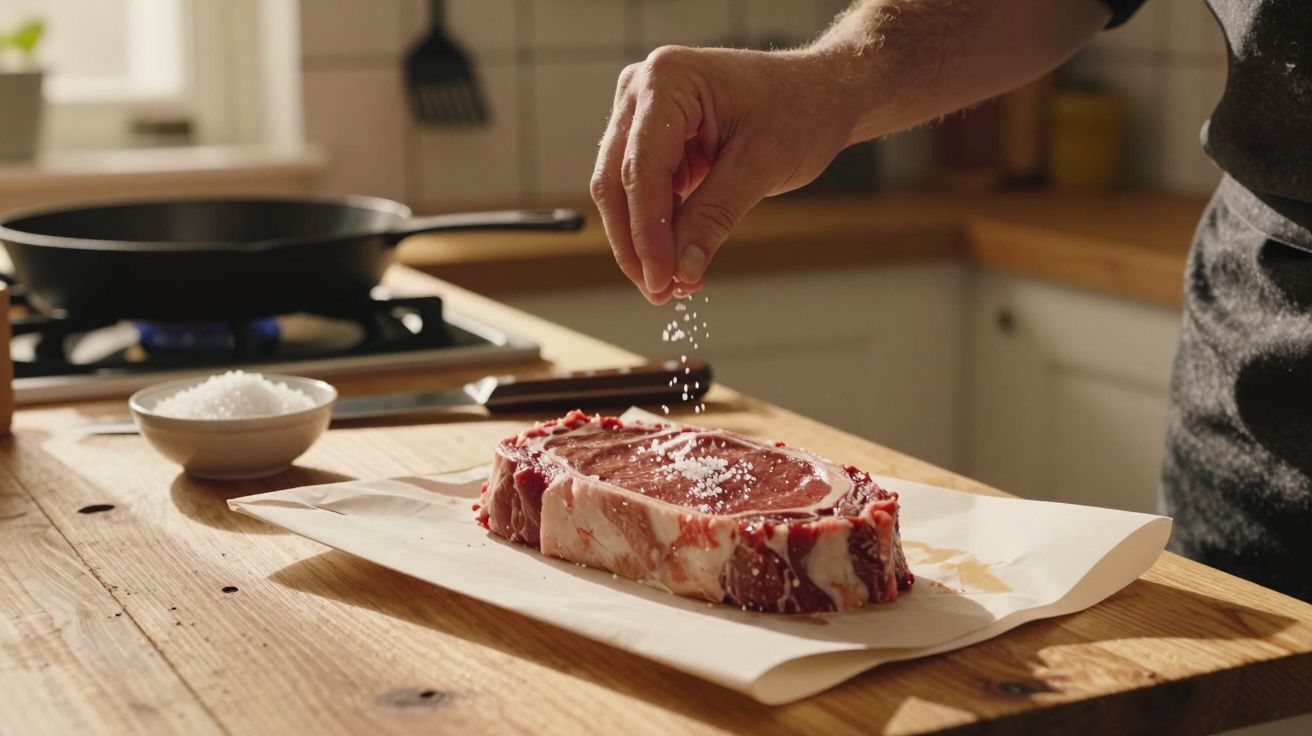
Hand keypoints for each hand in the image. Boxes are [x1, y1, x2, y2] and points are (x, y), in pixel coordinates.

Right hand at [591, 46, 857, 303]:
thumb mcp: (760, 166)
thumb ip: (713, 217)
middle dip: (637, 243)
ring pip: (622, 190)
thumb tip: (680, 269)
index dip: (647, 232)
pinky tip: (677, 260)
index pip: (641, 168)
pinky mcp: (653, 136)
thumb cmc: (800, 110)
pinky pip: (643, 189)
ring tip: (672, 284)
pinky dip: (658, 227)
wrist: (820, 92)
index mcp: (668, 81)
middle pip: (617, 180)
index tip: (660, 280)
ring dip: (644, 241)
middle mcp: (642, 89)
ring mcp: (642, 111)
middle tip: (659, 292)